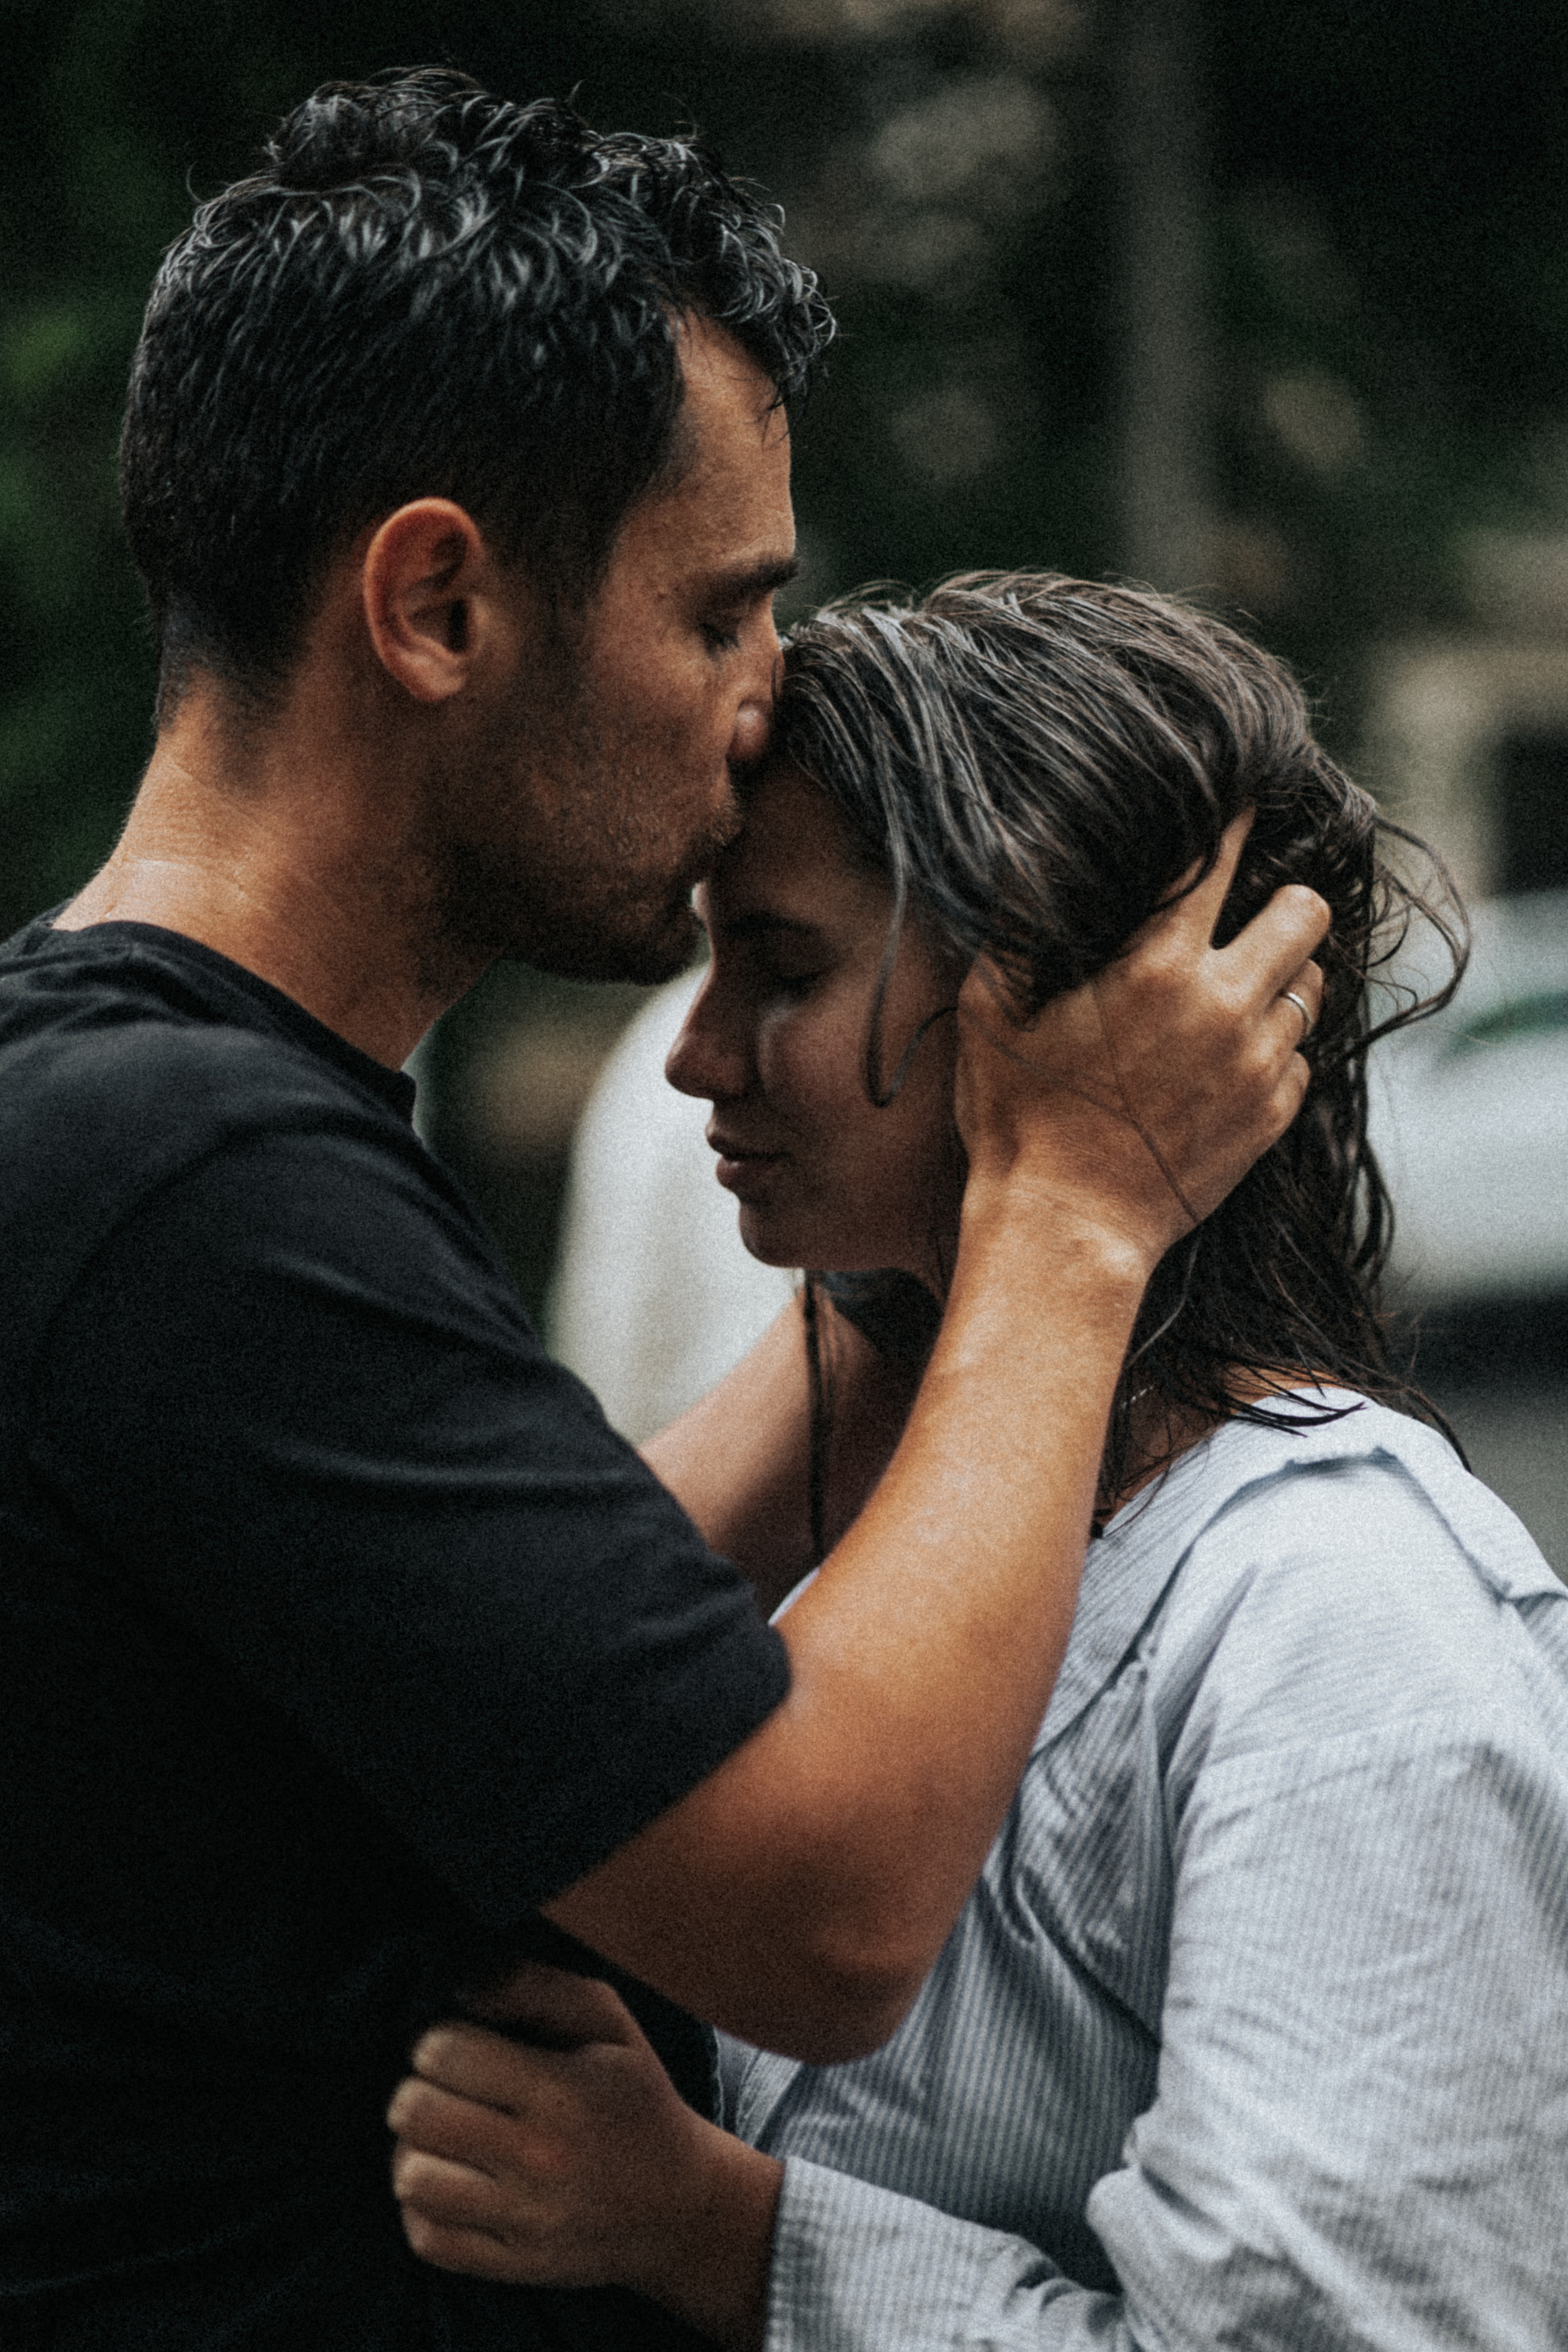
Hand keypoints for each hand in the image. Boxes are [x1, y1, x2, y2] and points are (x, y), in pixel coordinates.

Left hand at [387, 1963, 781, 2350]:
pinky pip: (428, 2239)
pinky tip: (451, 2183)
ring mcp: (525, 2220)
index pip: (445, 2053)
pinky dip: (423, 2208)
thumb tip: (460, 1990)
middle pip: (416, 2113)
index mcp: (563, 2089)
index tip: (457, 2045)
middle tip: (444, 2090)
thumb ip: (535, 1987)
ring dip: (414, 2150)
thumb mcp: (608, 2021)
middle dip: (417, 2089)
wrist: (680, 2205)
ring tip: (444, 2138)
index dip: (436, 2039)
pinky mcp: (514, 2266)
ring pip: (412, 2178)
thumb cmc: (634, 2096)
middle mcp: (541, 2158)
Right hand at [955, 813, 1328, 1268]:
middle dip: (1283, 904)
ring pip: (1314, 986)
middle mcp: (1225, 1005)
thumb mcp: (991, 1009)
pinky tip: (1228, 1059)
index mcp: (1159, 965)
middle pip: (1306, 914)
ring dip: (1282, 978)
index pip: (1222, 860)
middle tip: (1251, 916)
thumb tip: (1029, 856)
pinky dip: (1274, 1048)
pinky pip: (1301, 1058)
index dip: (1237, 820)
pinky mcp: (1271, 1118)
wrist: (1064, 1227)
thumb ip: (1018, 926)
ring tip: (1238, 991)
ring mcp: (1258, 1065)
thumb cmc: (1016, 1115)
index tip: (1245, 801)